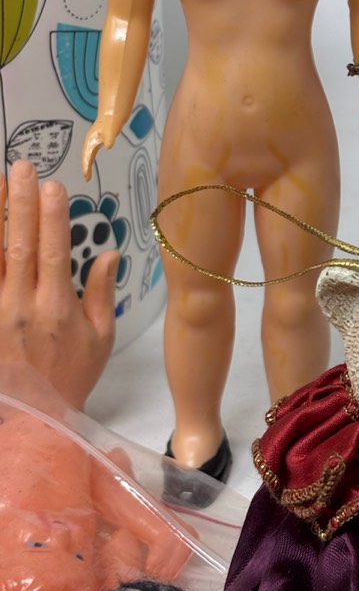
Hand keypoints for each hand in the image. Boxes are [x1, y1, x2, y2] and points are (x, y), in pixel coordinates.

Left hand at [0, 160, 118, 407]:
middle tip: (20, 168)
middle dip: (20, 204)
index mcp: (56, 309)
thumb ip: (102, 294)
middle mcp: (20, 307)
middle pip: (18, 246)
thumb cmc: (68, 379)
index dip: (52, 217)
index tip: (52, 185)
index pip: (54, 252)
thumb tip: (108, 254)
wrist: (31, 422)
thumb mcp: (99, 340)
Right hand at [81, 120, 108, 179]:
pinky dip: (92, 155)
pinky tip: (93, 156)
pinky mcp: (100, 135)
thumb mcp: (112, 129)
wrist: (115, 108)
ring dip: (88, 160)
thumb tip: (108, 146)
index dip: (86, 167)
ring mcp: (96, 137)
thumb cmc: (113, 117)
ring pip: (89, 151)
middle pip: (86, 154)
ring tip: (87, 170)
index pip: (87, 156)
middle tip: (86, 177)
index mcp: (92, 139)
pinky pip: (93, 148)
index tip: (86, 177)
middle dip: (85, 165)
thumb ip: (110, 137)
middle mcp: (92, 138)